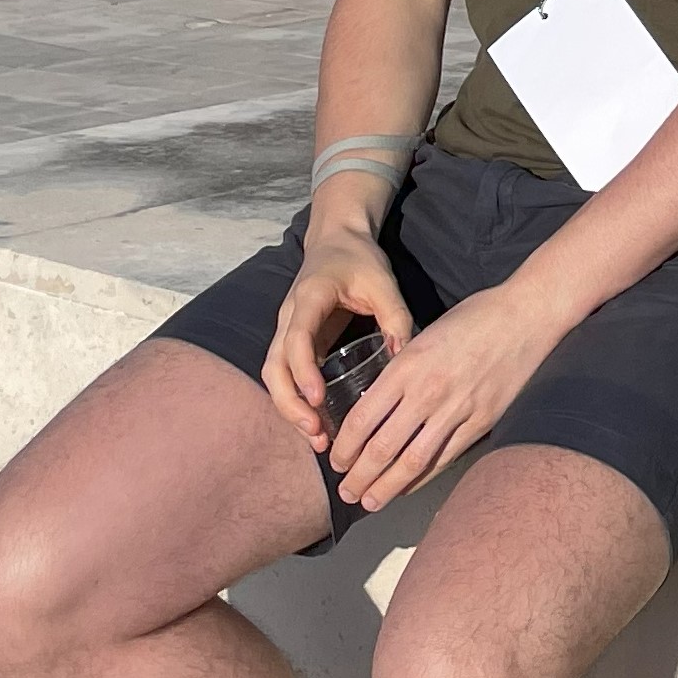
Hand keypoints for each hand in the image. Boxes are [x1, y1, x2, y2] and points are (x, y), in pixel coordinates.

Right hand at [259, 223, 414, 453]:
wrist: (336, 239)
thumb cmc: (359, 259)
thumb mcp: (383, 282)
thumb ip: (395, 317)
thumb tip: (403, 359)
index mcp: (308, 299)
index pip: (297, 339)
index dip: (303, 371)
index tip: (317, 399)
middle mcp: (288, 318)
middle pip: (274, 368)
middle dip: (290, 403)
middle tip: (316, 432)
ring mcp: (286, 332)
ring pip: (274, 376)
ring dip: (289, 409)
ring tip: (316, 438)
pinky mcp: (295, 343)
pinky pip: (286, 377)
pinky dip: (295, 402)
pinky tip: (317, 425)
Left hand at [325, 281, 572, 512]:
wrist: (528, 314)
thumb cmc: (476, 317)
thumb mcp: (425, 335)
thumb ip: (402, 369)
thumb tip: (378, 404)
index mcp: (408, 365)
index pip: (362, 419)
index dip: (344, 448)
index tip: (336, 461)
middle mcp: (428, 391)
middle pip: (382, 448)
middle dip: (358, 476)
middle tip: (347, 492)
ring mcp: (457, 409)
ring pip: (412, 461)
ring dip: (386, 487)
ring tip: (371, 501)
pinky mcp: (481, 421)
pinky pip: (444, 458)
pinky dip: (422, 478)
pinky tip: (408, 487)